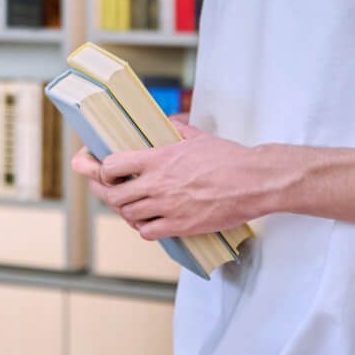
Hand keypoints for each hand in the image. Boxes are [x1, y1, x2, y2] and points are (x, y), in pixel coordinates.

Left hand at [81, 121, 269, 241]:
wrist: (254, 181)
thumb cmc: (228, 157)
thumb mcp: (196, 136)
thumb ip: (175, 130)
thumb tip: (167, 122)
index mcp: (158, 158)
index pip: (111, 165)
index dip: (101, 169)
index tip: (100, 168)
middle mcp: (158, 183)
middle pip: (113, 195)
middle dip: (105, 193)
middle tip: (106, 190)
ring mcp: (168, 206)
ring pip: (127, 215)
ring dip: (124, 211)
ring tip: (130, 205)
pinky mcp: (181, 225)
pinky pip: (147, 232)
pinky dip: (143, 228)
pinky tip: (148, 221)